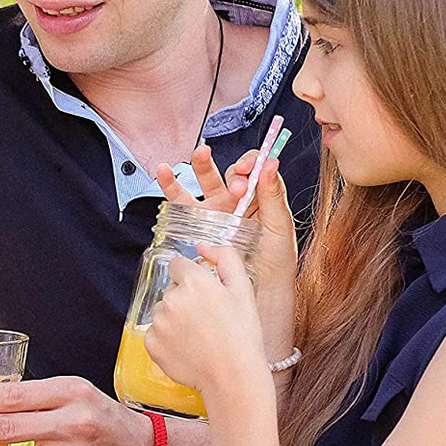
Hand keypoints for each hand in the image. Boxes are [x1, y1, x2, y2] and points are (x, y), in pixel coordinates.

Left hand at [145, 245, 266, 400]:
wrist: (233, 377)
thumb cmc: (242, 335)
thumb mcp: (243, 289)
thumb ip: (226, 258)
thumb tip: (203, 246)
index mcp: (194, 281)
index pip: (179, 266)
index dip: (193, 279)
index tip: (205, 295)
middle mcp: (171, 298)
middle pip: (171, 290)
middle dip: (185, 300)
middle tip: (207, 320)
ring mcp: (158, 322)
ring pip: (163, 311)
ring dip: (175, 319)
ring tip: (199, 336)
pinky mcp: (151, 343)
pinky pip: (155, 333)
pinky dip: (167, 339)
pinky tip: (188, 347)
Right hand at [157, 150, 297, 357]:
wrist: (258, 291)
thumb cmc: (275, 262)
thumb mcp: (280, 226)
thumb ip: (274, 195)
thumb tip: (270, 164)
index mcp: (260, 197)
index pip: (256, 169)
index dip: (252, 165)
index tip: (250, 172)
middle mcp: (238, 201)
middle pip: (231, 171)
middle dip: (233, 168)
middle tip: (236, 183)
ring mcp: (216, 211)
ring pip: (205, 181)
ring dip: (201, 165)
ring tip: (200, 154)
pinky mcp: (197, 223)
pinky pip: (181, 201)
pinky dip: (171, 185)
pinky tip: (165, 173)